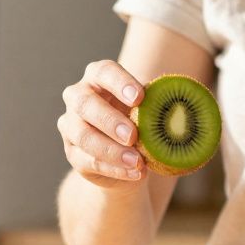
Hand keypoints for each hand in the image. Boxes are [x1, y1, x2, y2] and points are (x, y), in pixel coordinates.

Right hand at [59, 60, 146, 188]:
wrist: (128, 156)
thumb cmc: (140, 121)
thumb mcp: (149, 110)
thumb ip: (156, 105)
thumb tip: (174, 108)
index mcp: (98, 77)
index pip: (104, 72)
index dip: (120, 83)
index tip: (139, 98)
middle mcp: (78, 96)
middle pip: (85, 103)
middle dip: (110, 120)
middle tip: (132, 136)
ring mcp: (70, 125)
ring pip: (83, 136)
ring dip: (111, 150)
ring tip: (137, 161)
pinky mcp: (72, 153)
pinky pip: (88, 161)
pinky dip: (114, 169)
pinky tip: (134, 173)